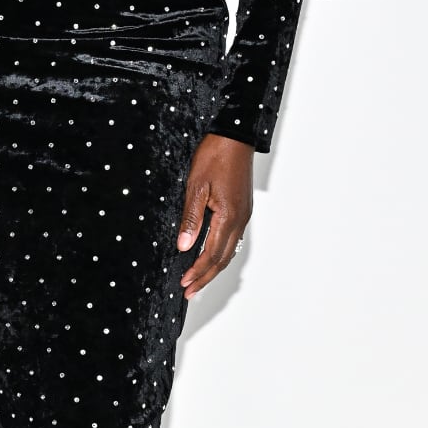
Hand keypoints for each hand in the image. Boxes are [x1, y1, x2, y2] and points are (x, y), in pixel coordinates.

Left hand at [175, 133, 254, 298]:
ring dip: (213, 268)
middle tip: (190, 291)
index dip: (197, 271)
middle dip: (205, 277)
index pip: (211, 254)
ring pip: (229, 251)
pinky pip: (232, 239)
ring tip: (198, 280)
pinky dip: (220, 253)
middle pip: (223, 258)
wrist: (235, 137)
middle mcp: (240, 220)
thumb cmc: (215, 156)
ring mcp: (243, 215)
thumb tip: (184, 246)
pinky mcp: (242, 209)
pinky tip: (211, 256)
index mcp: (228, 216)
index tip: (184, 283)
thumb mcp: (196, 187)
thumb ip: (191, 219)